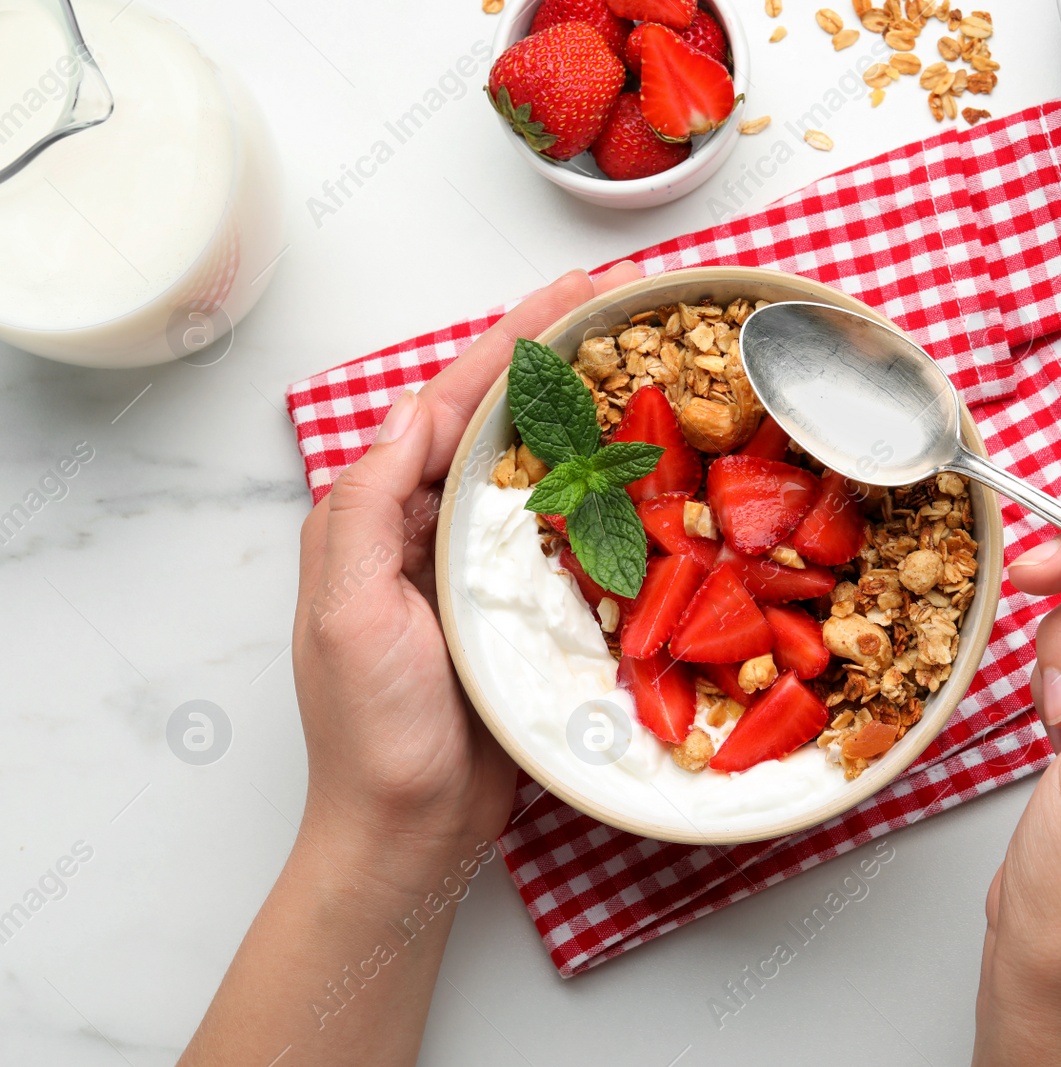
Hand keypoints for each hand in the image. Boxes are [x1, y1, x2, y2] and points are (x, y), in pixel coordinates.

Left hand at [291, 262, 642, 859]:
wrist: (410, 833)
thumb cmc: (371, 732)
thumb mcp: (348, 614)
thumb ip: (369, 508)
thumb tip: (417, 407)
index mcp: (384, 516)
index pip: (451, 406)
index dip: (513, 342)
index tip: (574, 290)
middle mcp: (434, 528)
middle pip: (502, 422)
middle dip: (559, 357)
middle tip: (626, 304)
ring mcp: (486, 568)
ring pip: (541, 468)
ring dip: (589, 411)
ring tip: (646, 359)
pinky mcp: (530, 609)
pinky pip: (573, 533)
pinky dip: (608, 490)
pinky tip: (648, 464)